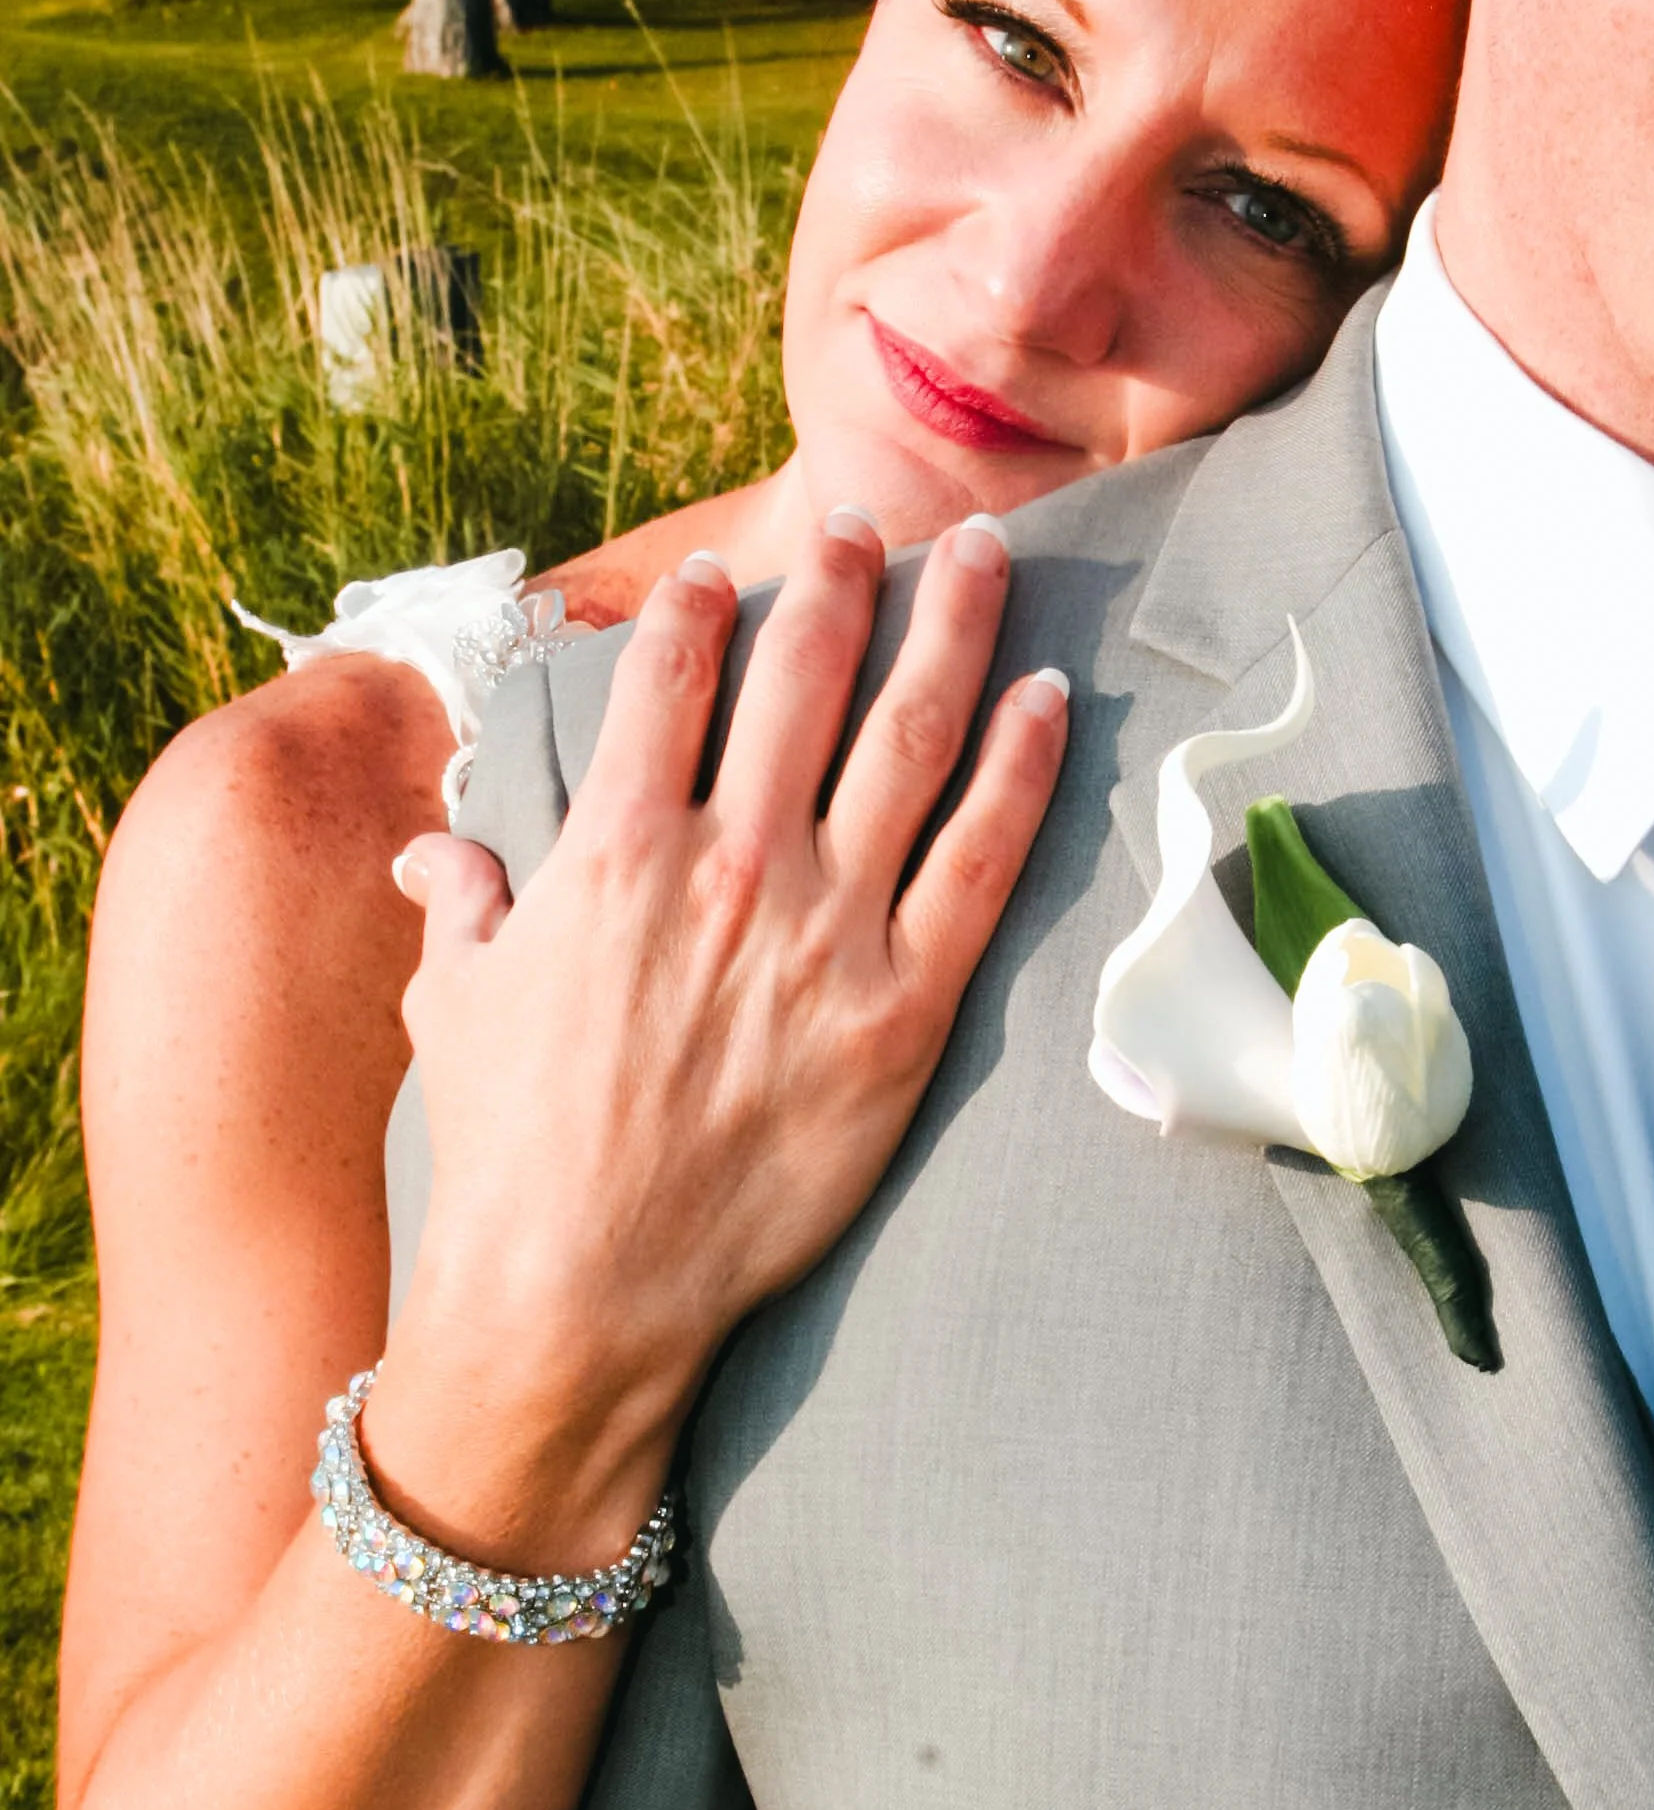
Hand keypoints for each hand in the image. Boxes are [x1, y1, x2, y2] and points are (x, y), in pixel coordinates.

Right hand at [368, 509, 1067, 1567]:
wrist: (584, 1288)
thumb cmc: (512, 1150)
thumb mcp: (457, 1004)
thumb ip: (464, 905)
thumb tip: (443, 848)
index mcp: (616, 851)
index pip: (668, 678)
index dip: (699, 605)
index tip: (725, 569)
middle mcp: (732, 866)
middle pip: (806, 674)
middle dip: (845, 577)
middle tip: (875, 521)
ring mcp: (828, 934)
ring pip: (911, 738)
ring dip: (954, 629)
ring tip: (988, 553)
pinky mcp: (905, 1010)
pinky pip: (982, 862)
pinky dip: (1024, 768)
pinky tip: (1053, 696)